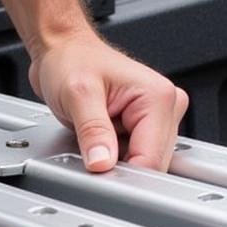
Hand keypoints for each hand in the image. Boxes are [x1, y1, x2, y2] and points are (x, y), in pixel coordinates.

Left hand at [28, 29, 188, 171]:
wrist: (61, 51)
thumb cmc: (71, 60)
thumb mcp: (77, 94)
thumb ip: (92, 131)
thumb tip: (102, 163)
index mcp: (158, 97)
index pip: (153, 157)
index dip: (126, 174)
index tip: (101, 175)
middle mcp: (165, 106)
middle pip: (152, 164)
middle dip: (120, 167)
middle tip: (91, 152)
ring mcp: (157, 118)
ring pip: (143, 163)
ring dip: (117, 162)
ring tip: (94, 138)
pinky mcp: (144, 126)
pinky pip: (133, 157)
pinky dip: (115, 157)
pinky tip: (101, 140)